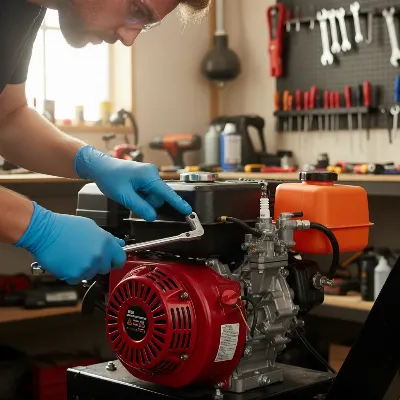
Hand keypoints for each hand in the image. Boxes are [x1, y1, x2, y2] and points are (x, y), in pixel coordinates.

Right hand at [14, 202, 125, 284]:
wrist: (44, 232)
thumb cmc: (65, 227)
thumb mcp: (91, 227)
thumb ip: (107, 238)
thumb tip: (118, 244)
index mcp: (106, 243)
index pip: (120, 259)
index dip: (115, 260)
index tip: (111, 260)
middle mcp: (99, 256)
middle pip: (105, 268)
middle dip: (98, 264)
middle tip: (86, 254)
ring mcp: (88, 267)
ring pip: (91, 274)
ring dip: (84, 269)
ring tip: (74, 256)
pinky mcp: (75, 275)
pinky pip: (77, 279)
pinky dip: (72, 274)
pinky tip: (67, 262)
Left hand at [74, 145, 191, 221]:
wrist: (100, 166)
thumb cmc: (110, 177)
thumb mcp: (124, 195)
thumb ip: (140, 207)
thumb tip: (152, 216)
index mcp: (149, 176)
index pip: (166, 193)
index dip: (178, 203)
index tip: (188, 210)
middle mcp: (152, 174)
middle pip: (157, 198)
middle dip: (146, 202)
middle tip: (130, 197)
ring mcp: (149, 175)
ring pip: (152, 197)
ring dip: (142, 199)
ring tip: (128, 191)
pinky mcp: (146, 178)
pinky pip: (148, 192)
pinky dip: (140, 195)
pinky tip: (130, 190)